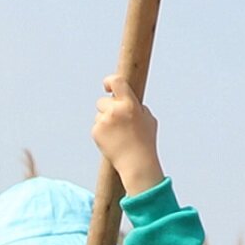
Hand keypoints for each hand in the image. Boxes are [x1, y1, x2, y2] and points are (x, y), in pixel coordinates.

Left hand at [90, 77, 163, 195]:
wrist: (136, 163)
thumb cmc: (145, 142)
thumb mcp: (148, 119)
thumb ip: (137, 106)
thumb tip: (127, 97)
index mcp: (130, 104)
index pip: (117, 82)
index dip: (109, 81)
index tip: (106, 86)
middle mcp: (115, 111)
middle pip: (102, 101)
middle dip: (107, 109)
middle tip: (118, 122)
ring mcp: (104, 121)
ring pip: (99, 115)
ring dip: (105, 121)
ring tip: (118, 135)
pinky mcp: (96, 132)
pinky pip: (96, 127)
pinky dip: (102, 133)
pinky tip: (112, 141)